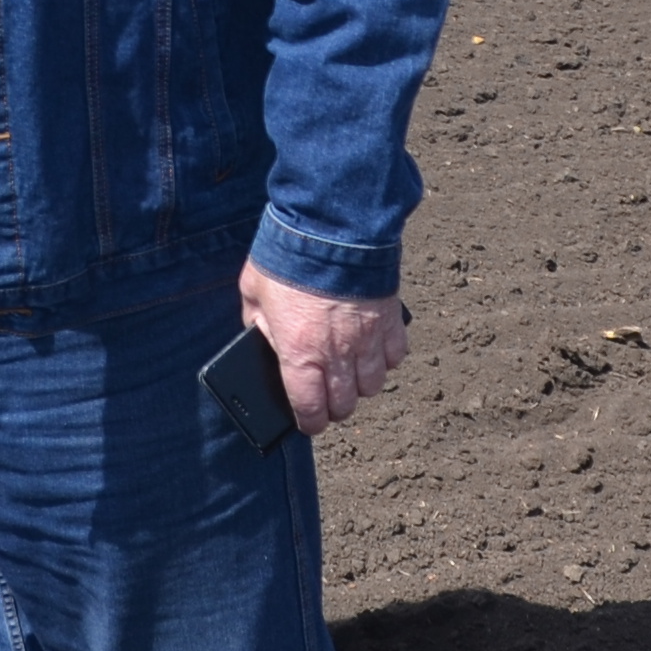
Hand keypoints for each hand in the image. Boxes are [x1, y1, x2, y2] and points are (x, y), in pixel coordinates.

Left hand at [240, 262, 407, 438]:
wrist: (333, 227)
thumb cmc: (289, 258)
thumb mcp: (254, 291)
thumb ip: (257, 321)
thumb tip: (261, 336)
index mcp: (299, 354)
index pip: (309, 409)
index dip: (309, 423)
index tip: (308, 422)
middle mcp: (336, 355)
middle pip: (344, 405)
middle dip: (334, 407)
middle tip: (327, 397)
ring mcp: (368, 340)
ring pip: (373, 386)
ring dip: (360, 385)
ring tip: (351, 373)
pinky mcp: (391, 321)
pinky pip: (395, 357)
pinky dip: (385, 360)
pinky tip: (373, 349)